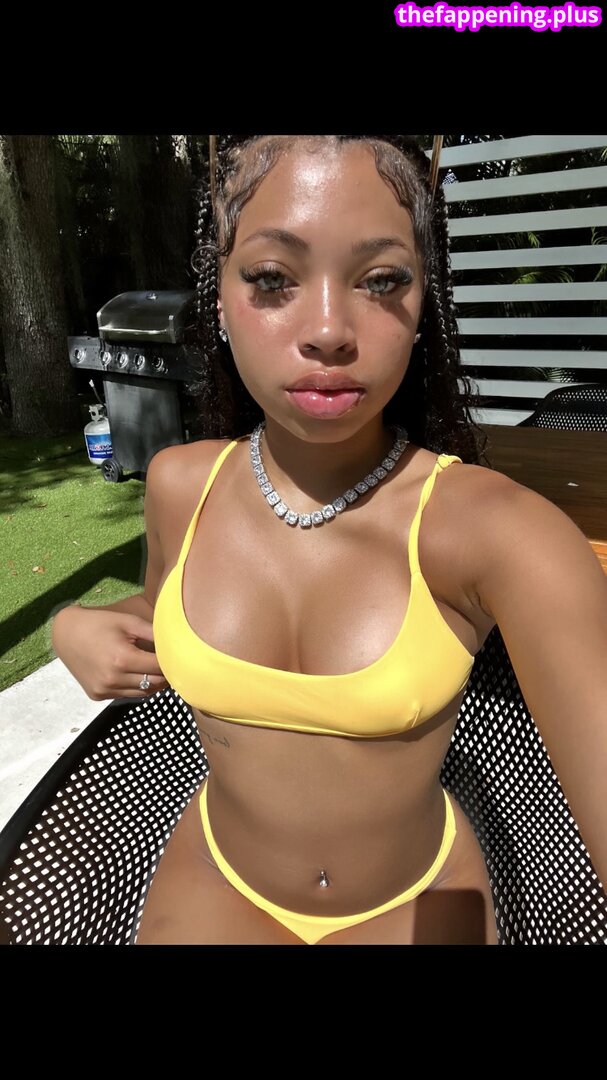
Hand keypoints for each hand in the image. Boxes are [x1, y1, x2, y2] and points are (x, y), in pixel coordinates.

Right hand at [51, 606, 169, 700]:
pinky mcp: (97, 695)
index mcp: (122, 659)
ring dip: (153, 682)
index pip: (160, 668)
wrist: (65, 633)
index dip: (173, 662)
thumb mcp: (128, 621)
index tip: (180, 656)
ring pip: (143, 693)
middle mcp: (113, 679)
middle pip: (154, 683)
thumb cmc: (100, 623)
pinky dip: (135, 686)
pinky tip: (134, 672)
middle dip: (166, 674)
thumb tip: (178, 644)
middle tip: (172, 663)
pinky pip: (127, 695)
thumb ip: (155, 633)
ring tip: (154, 668)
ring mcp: (104, 690)